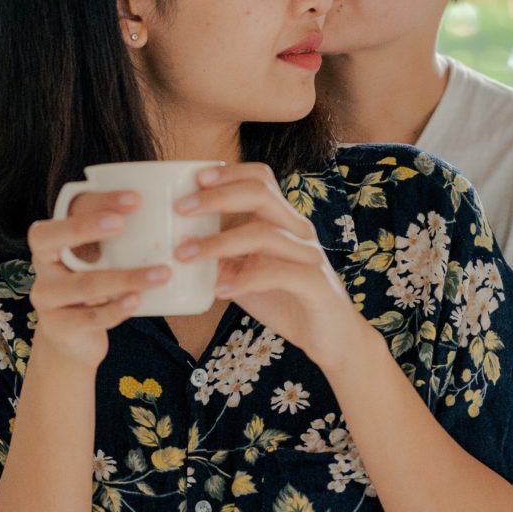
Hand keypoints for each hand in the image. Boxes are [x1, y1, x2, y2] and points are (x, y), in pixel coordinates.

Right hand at [27, 191, 172, 370]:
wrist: (72, 338)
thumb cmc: (92, 282)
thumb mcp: (99, 257)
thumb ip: (119, 237)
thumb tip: (172, 210)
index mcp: (53, 238)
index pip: (67, 210)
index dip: (96, 202)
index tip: (134, 199)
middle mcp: (42, 264)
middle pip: (51, 239)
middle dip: (86, 227)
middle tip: (122, 223)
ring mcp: (46, 298)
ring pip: (83, 284)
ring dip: (125, 277)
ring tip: (161, 273)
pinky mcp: (58, 327)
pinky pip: (89, 317)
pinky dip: (116, 309)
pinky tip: (137, 300)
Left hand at [173, 163, 371, 373]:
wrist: (332, 338)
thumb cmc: (286, 300)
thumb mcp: (246, 275)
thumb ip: (221, 258)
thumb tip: (180, 246)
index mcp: (283, 221)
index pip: (261, 179)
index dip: (229, 173)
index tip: (196, 177)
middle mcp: (298, 230)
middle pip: (261, 193)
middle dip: (217, 197)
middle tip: (181, 209)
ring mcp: (309, 255)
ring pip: (264, 233)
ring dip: (219, 242)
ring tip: (185, 255)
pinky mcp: (315, 284)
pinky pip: (278, 273)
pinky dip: (245, 280)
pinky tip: (219, 290)